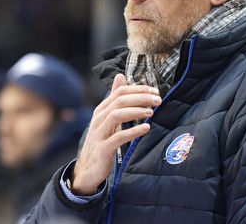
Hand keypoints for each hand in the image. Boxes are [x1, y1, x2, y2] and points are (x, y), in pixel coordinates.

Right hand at [70, 74, 160, 194]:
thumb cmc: (102, 141)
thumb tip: (120, 76)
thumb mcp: (108, 118)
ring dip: (136, 111)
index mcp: (102, 110)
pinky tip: (146, 128)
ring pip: (117, 115)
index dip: (138, 89)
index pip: (119, 92)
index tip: (155, 91)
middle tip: (157, 100)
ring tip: (151, 112)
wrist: (88, 169)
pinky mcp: (103, 148)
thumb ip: (115, 99)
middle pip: (119, 100)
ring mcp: (99, 133)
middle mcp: (99, 119)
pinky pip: (118, 137)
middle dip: (140, 98)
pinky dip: (133, 131)